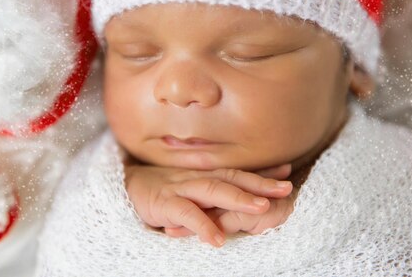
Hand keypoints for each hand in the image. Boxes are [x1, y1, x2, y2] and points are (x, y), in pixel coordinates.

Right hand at [124, 162, 292, 247]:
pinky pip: (186, 214)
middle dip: (260, 181)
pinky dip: (202, 225)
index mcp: (203, 174)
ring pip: (213, 190)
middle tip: (285, 188)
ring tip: (261, 208)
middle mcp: (196, 177)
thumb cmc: (162, 189)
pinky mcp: (164, 204)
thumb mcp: (190, 187)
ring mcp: (180, 189)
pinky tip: (217, 240)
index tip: (287, 170)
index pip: (236, 170)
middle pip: (231, 177)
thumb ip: (213, 189)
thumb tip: (243, 194)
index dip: (261, 170)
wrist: (123, 187)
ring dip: (238, 198)